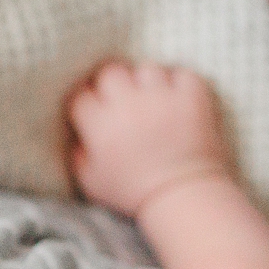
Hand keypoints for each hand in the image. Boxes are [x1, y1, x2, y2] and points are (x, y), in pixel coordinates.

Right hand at [68, 61, 231, 217]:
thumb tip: (78, 132)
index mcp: (101, 125)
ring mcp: (163, 97)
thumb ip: (77, 153)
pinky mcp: (192, 96)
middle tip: (120, 100)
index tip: (93, 109)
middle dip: (111, 85)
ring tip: (151, 100)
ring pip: (146, 69)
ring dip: (145, 83)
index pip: (81, 94)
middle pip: (110, 72)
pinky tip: (176, 98)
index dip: (85, 100)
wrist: (185, 198)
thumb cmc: (134, 193)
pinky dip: (179, 83)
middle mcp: (129, 105)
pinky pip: (181, 73)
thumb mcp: (91, 182)